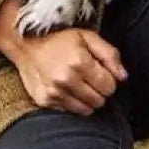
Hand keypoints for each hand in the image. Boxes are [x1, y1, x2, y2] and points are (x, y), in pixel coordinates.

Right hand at [0, 0, 127, 115]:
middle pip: (100, 100)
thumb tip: (123, 76)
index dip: (110, 80)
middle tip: (91, 79)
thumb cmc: (59, 39)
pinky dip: (73, 103)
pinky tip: (67, 89)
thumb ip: (109, 54)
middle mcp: (67, 80)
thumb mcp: (87, 36)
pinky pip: (70, 111)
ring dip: (88, 99)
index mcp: (80, 61)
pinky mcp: (45, 101)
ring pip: (86, 110)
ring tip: (80, 85)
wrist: (25, 44)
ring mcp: (55, 93)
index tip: (103, 73)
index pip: (110, 86)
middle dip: (100, 91)